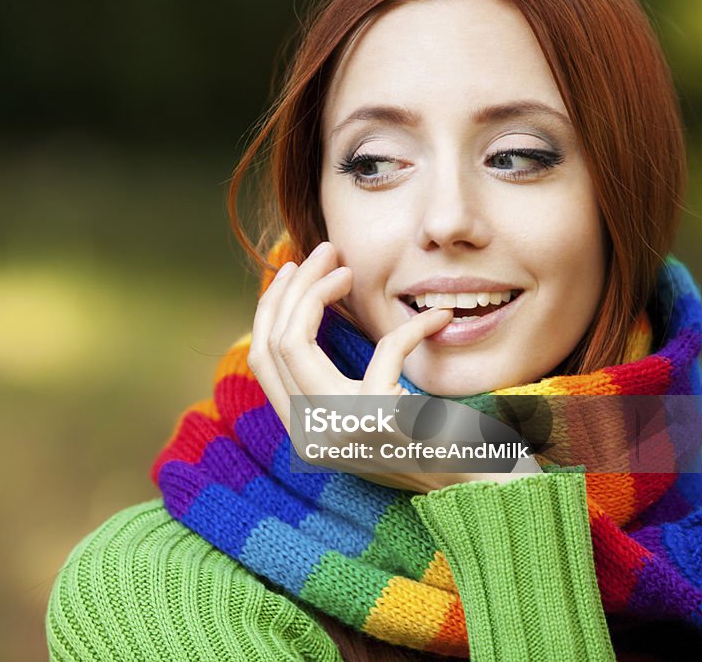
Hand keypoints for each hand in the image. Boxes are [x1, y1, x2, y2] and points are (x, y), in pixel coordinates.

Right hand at [246, 241, 540, 493]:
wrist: (482, 493)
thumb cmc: (431, 445)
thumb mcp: (368, 413)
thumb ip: (333, 381)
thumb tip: (308, 311)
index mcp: (304, 431)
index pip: (262, 359)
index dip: (271, 307)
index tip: (293, 269)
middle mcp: (311, 435)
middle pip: (273, 344)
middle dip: (293, 287)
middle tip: (323, 251)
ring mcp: (342, 432)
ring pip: (296, 342)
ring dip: (319, 292)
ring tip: (347, 268)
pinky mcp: (383, 424)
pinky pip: (383, 353)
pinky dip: (412, 329)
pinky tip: (439, 320)